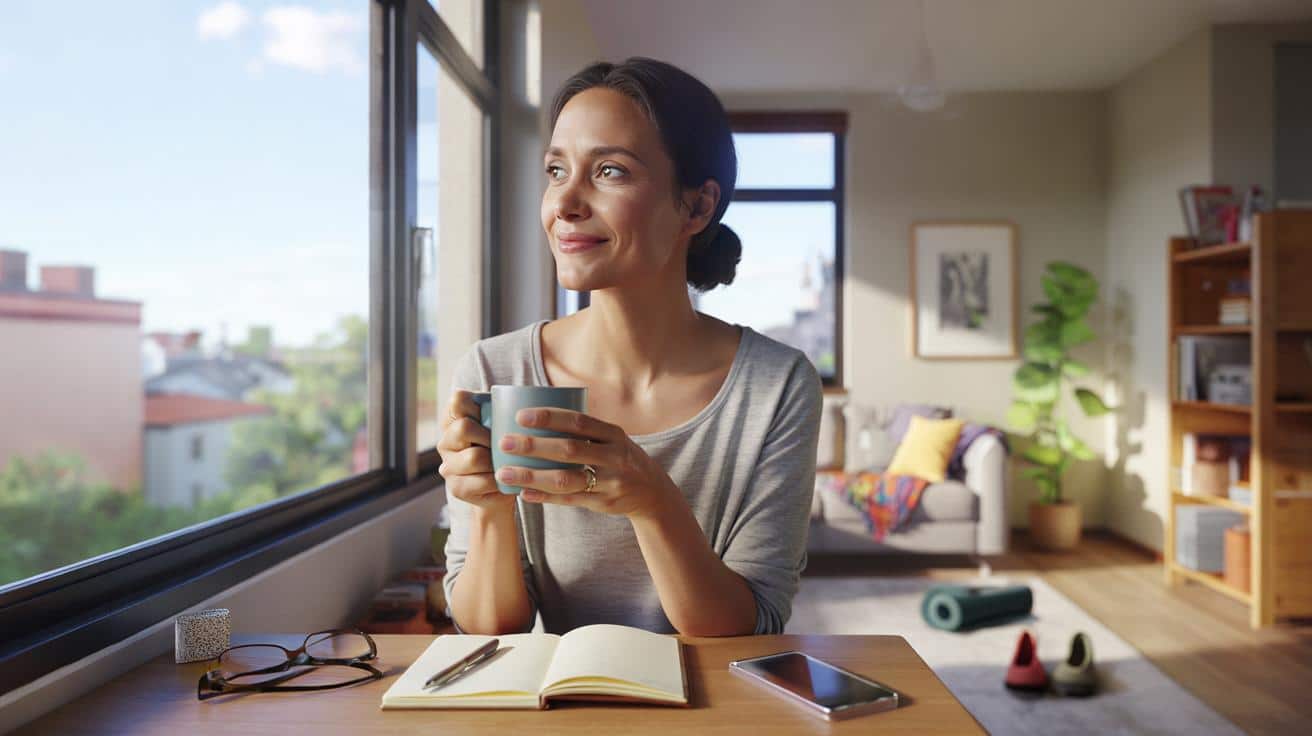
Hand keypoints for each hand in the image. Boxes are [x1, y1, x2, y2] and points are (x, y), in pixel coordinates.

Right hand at [436, 390, 516, 514]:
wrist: (504, 484)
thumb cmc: (506, 446)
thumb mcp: (504, 423)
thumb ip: (503, 410)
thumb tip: (520, 400)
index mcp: (453, 419)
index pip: (458, 400)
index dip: (478, 406)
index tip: (495, 415)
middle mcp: (445, 441)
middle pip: (464, 428)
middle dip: (490, 435)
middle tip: (507, 442)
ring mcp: (448, 466)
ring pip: (474, 457)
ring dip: (496, 460)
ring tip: (509, 461)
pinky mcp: (457, 488)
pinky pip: (482, 481)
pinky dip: (500, 479)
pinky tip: (507, 477)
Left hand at [495, 407, 677, 519]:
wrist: (652, 492)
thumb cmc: (620, 458)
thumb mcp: (612, 439)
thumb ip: (584, 430)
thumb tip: (537, 413)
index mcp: (614, 434)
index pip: (579, 421)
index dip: (549, 418)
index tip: (520, 416)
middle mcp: (614, 456)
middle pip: (569, 450)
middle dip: (533, 446)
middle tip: (504, 443)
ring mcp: (610, 481)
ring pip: (565, 479)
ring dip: (532, 476)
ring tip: (504, 473)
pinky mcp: (604, 503)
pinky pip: (569, 500)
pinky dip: (544, 497)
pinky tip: (523, 492)